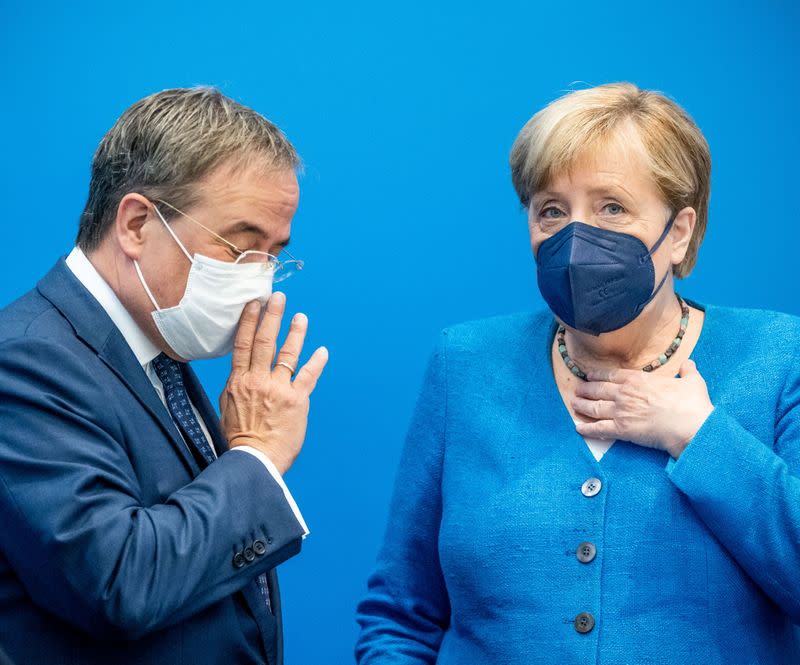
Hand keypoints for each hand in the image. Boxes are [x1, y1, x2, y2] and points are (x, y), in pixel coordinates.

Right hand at [220, 292, 328, 473]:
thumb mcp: (227, 407)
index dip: (249, 321)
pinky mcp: (296, 400)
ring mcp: (279, 389)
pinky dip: (316, 362)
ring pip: (287, 354)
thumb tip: (240, 372)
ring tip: (301, 317)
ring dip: (295, 333)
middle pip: (264, 341)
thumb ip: (236, 386)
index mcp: (239, 381)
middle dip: (272, 316)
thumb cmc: (239, 437)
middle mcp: (258, 381)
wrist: (253, 460)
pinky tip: (323, 351)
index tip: (254, 304)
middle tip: (278, 297)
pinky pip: (308, 376)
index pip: (243, 344)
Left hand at [570, 359, 713, 458]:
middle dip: (585, 389)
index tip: (589, 375)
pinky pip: (598, 428)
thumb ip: (687, 372)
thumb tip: (689, 364)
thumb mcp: (692, 382)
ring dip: (581, 405)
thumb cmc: (692, 403)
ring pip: (594, 407)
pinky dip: (586, 428)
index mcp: (638, 379)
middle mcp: (625, 393)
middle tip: (577, 389)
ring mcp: (621, 411)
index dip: (598, 375)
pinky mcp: (621, 429)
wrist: (689, 424)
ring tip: (573, 403)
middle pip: (598, 390)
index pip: (611, 375)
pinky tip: (578, 428)